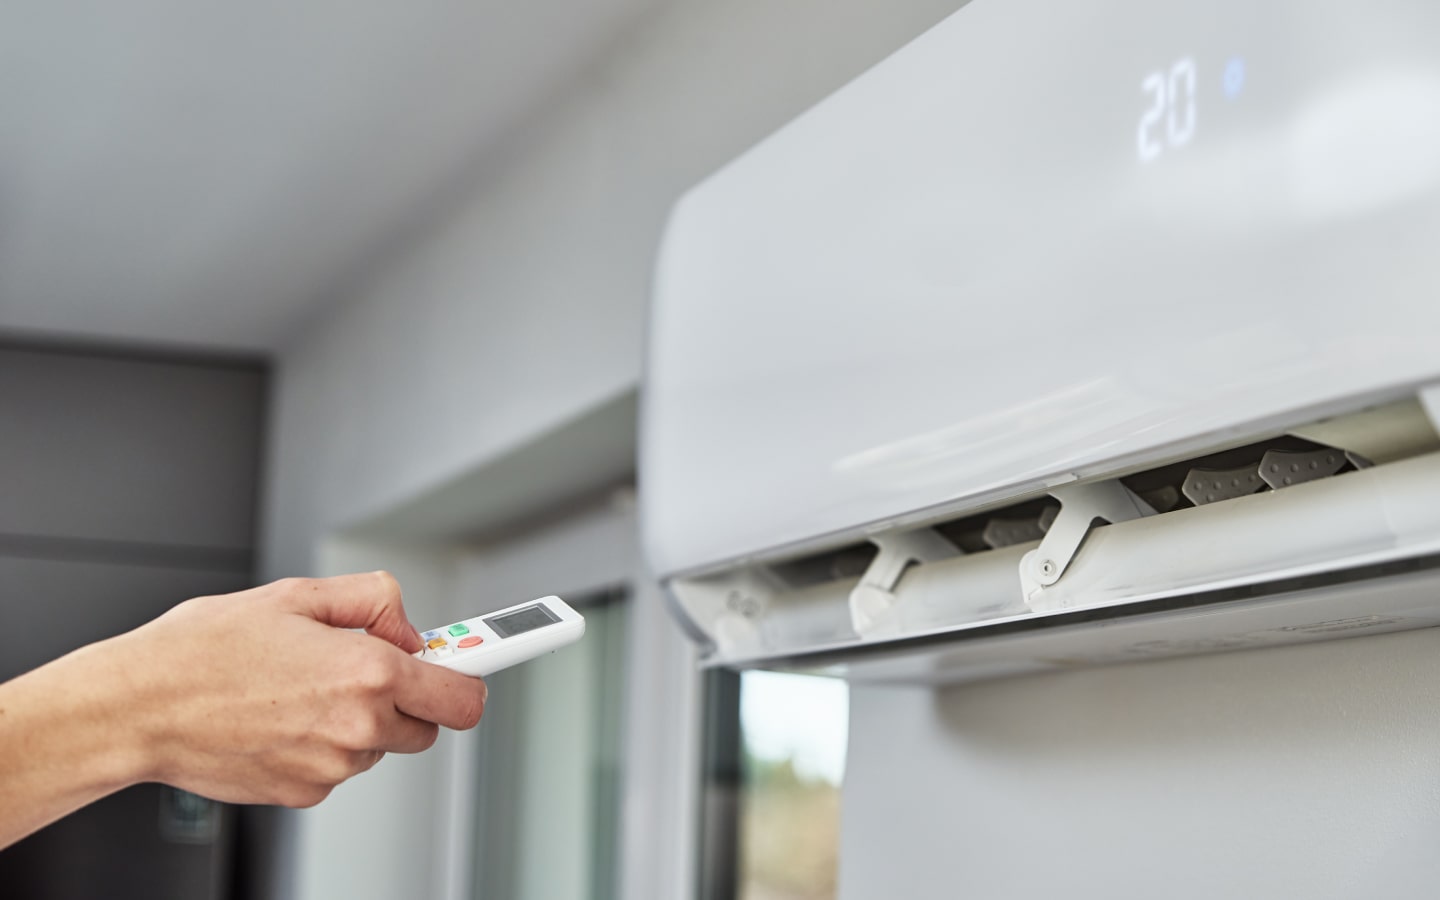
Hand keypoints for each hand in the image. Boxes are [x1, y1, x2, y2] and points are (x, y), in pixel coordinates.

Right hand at [114, 571, 487, 806]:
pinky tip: (281, 717)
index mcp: (367, 672)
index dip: (473, 679)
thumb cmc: (205, 648)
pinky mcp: (303, 793)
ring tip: (301, 688)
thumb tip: (408, 629)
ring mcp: (331, 768)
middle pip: (427, 725)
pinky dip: (323, 745)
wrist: (138, 706)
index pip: (462, 696)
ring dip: (360, 721)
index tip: (488, 666)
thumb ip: (373, 603)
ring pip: (379, 746)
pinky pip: (338, 768)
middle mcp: (357, 726)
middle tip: (363, 668)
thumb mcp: (300, 594)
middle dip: (408, 697)